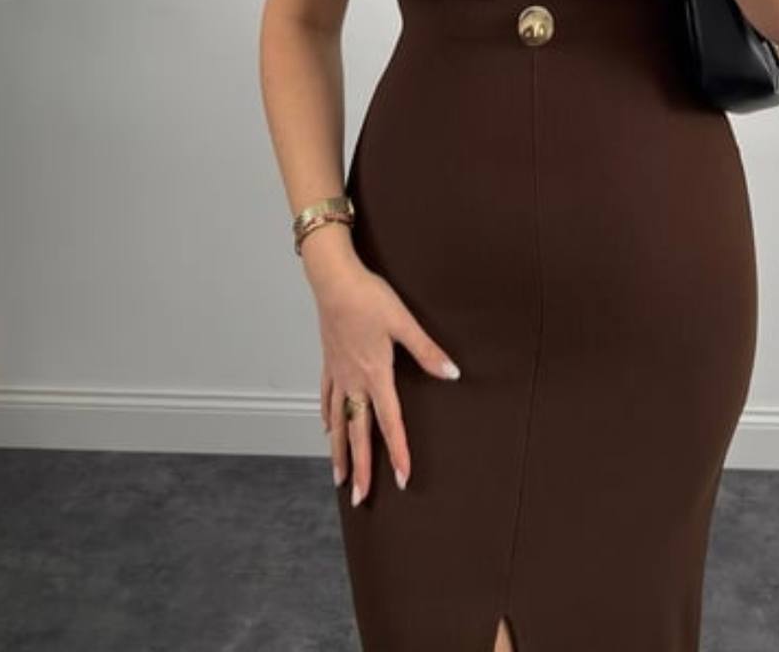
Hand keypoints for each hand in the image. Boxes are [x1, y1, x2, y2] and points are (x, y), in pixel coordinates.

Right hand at [317, 260, 461, 505]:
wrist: (334, 279)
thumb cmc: (369, 298)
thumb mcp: (404, 323)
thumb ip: (427, 352)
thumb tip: (453, 374)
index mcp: (375, 374)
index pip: (389, 422)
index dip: (397, 452)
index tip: (401, 479)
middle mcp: (353, 380)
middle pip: (357, 432)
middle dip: (361, 467)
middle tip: (360, 499)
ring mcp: (337, 372)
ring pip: (337, 421)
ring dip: (339, 451)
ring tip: (339, 478)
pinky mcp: (328, 361)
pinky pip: (326, 397)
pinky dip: (327, 416)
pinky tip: (326, 427)